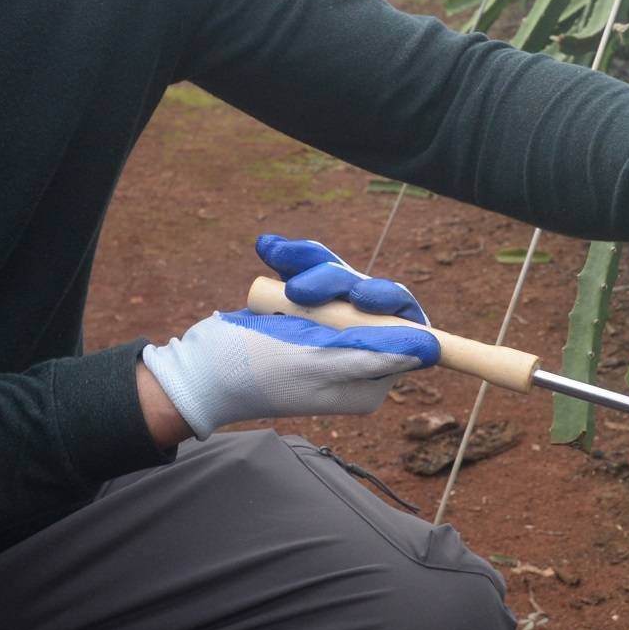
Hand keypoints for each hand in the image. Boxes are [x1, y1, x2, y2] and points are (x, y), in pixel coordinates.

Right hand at [142, 234, 438, 433]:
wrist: (196, 367)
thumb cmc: (251, 369)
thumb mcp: (314, 361)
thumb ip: (372, 355)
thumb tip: (432, 350)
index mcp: (368, 377)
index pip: (406, 329)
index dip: (385, 302)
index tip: (358, 293)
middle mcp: (355, 356)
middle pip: (372, 297)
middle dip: (336, 281)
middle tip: (300, 289)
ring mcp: (328, 331)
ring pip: (340, 278)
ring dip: (308, 265)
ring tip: (274, 261)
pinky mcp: (303, 310)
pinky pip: (313, 271)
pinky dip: (292, 259)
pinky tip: (269, 251)